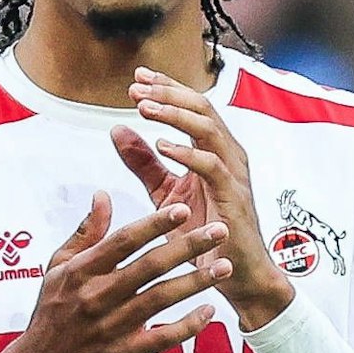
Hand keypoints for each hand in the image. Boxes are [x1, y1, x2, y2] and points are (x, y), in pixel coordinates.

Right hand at [0, 195, 228, 352]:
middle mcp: (96, 296)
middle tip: (221, 232)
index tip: (183, 209)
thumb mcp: (58, 268)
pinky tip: (211, 311)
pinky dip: (188, 325)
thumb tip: (103, 195)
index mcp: (81, 271)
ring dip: (196, 282)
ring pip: (161, 299)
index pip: (123, 241)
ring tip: (225, 268)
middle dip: (188, 247)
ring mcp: (111, 326)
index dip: (154, 224)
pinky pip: (163, 338)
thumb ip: (86, 233)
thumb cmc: (52, 311)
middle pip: (150, 266)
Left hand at [116, 69, 291, 329]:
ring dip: (175, 115)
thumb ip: (144, 163)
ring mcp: (234, 177)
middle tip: (136, 88)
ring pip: (209, 130)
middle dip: (169, 93)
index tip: (137, 77)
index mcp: (214, 152)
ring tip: (144, 108)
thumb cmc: (207, 235)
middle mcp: (228, 158)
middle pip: (203, 109)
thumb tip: (117, 130)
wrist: (236, 275)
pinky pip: (213, 167)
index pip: (193, 107)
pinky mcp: (234, 199)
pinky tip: (162, 146)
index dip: (167, 88)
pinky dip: (188, 153)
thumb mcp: (167, 193)